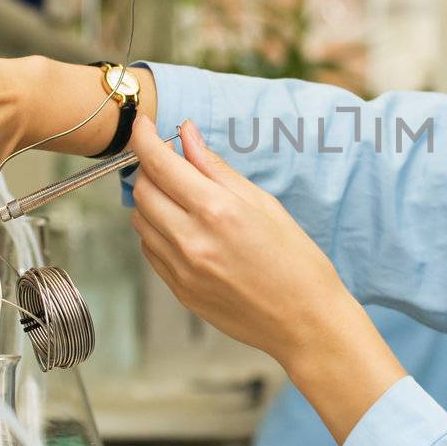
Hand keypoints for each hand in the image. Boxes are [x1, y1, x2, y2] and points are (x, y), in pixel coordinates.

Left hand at [129, 117, 405, 440]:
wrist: (306, 321)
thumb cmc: (297, 262)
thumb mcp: (264, 204)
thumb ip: (217, 169)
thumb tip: (188, 135)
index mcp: (218, 211)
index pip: (160, 163)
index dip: (143, 137)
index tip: (141, 123)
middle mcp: (192, 240)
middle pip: (141, 189)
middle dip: (149, 167)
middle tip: (170, 162)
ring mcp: (181, 269)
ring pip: (140, 220)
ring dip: (151, 200)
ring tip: (181, 198)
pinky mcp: (178, 290)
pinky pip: (150, 250)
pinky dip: (157, 231)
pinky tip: (185, 229)